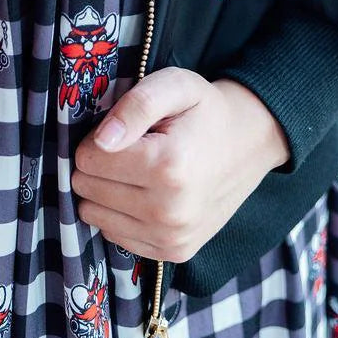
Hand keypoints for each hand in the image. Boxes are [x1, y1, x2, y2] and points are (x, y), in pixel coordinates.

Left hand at [71, 68, 290, 263]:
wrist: (250, 141)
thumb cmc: (206, 110)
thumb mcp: (175, 85)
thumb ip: (136, 105)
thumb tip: (100, 141)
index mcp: (168, 166)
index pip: (87, 158)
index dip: (99, 138)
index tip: (125, 131)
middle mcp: (169, 211)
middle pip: (86, 187)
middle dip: (100, 164)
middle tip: (132, 150)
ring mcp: (172, 237)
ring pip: (94, 214)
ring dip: (106, 191)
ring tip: (139, 172)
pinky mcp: (174, 253)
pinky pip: (114, 235)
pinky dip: (120, 213)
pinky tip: (145, 194)